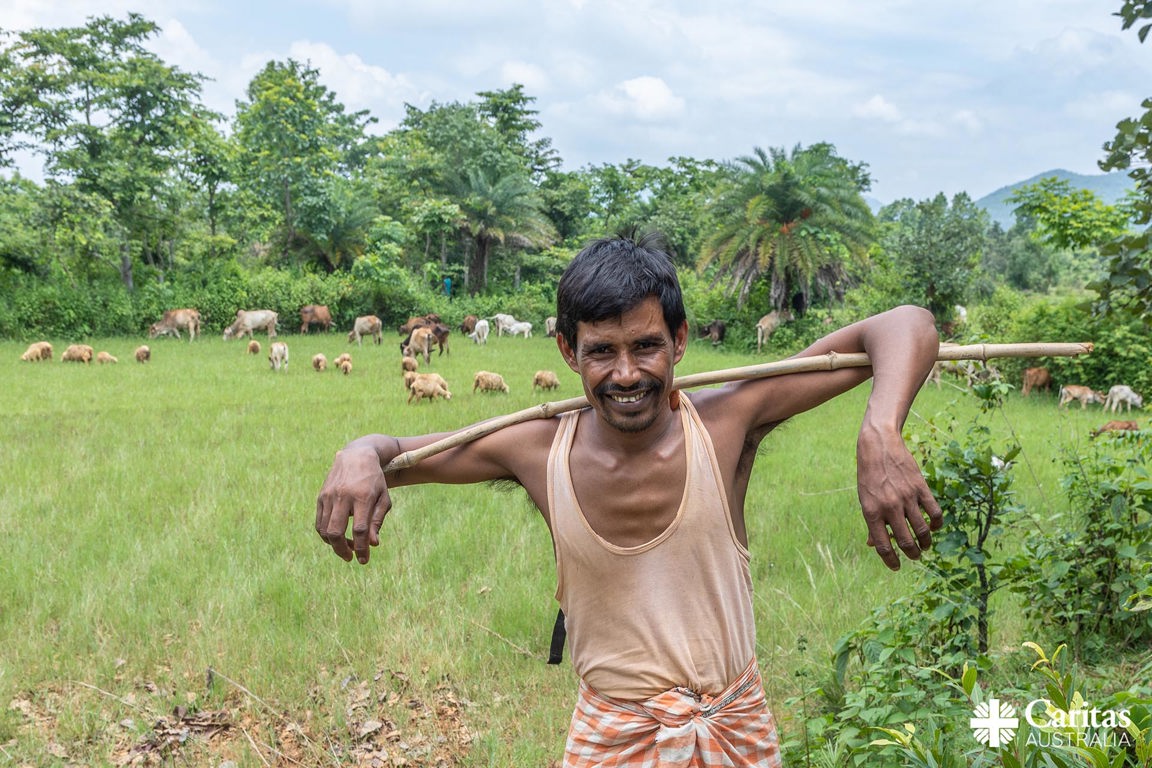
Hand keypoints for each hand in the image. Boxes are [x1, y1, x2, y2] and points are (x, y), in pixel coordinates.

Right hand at [315, 440, 392, 563]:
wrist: (357, 456)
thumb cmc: (374, 481)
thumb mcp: (383, 499)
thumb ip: (377, 521)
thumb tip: (372, 544)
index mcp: (363, 497)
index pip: (360, 530)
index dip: (362, 548)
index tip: (364, 560)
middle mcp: (343, 496)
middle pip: (336, 532)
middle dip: (342, 550)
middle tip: (350, 556)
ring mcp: (329, 496)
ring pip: (325, 529)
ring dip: (333, 544)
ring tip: (345, 547)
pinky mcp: (321, 496)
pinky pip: (319, 522)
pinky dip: (325, 534)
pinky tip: (335, 538)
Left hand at [856, 426, 941, 569]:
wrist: (879, 446)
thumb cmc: (869, 475)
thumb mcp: (864, 499)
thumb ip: (871, 522)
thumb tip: (873, 545)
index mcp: (871, 512)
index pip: (883, 545)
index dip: (890, 560)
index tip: (896, 567)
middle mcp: (889, 507)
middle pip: (906, 542)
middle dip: (913, 554)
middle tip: (915, 556)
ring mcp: (906, 498)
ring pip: (922, 530)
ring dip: (926, 543)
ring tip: (925, 546)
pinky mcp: (920, 488)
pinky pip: (934, 513)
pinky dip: (937, 524)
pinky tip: (934, 527)